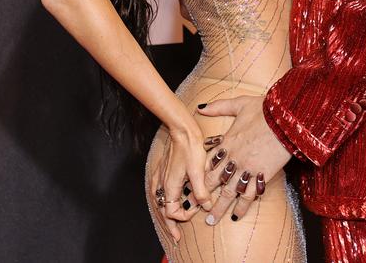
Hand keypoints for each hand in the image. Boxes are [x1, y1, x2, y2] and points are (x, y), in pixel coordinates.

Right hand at [149, 123, 212, 242]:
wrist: (182, 129)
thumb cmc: (190, 147)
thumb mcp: (199, 171)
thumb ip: (201, 191)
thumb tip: (205, 206)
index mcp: (169, 186)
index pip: (172, 212)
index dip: (184, 216)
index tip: (196, 210)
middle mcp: (161, 183)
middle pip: (162, 210)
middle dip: (170, 224)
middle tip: (176, 237)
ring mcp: (160, 176)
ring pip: (159, 202)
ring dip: (166, 214)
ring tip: (171, 223)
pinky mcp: (162, 170)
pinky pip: (159, 192)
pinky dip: (163, 202)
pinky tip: (168, 200)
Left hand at [197, 95, 291, 224]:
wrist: (285, 118)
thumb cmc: (263, 109)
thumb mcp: (239, 103)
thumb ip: (219, 107)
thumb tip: (200, 107)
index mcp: (227, 142)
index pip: (208, 163)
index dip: (198, 176)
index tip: (191, 186)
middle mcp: (234, 158)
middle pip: (215, 182)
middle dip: (204, 197)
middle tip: (195, 209)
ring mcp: (247, 168)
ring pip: (229, 192)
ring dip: (219, 208)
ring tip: (212, 221)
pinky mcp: (262, 175)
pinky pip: (249, 195)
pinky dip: (242, 207)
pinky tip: (236, 215)